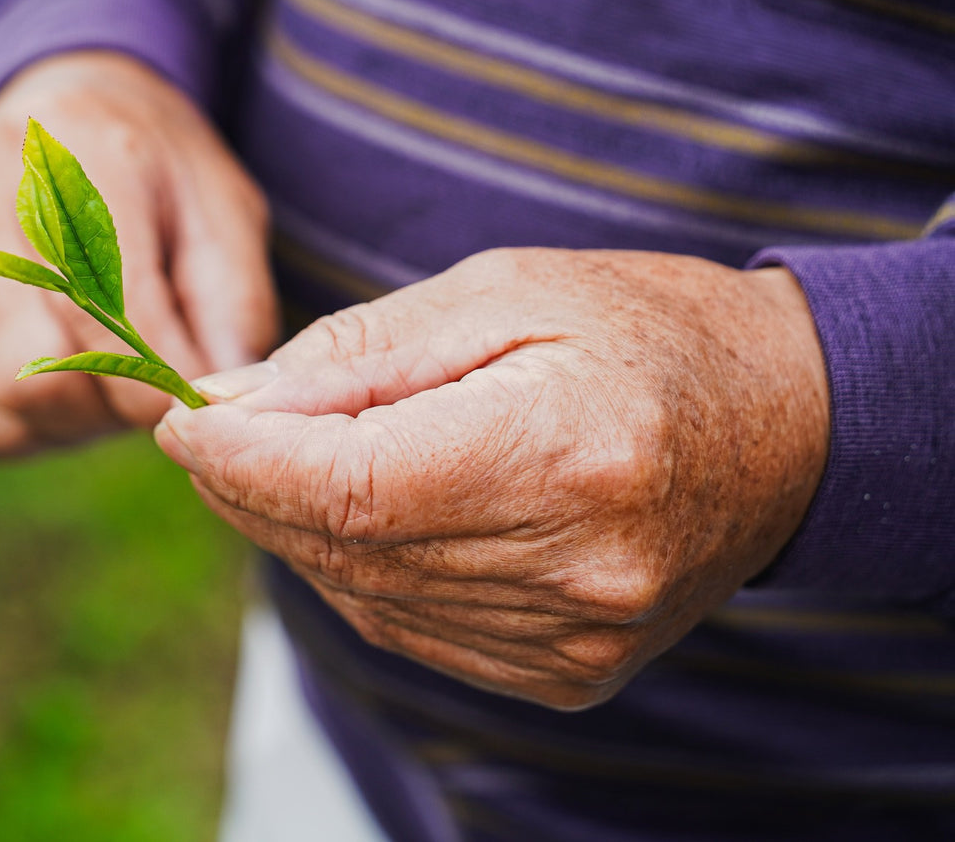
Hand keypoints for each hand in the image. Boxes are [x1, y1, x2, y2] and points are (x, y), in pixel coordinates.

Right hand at [0, 51, 277, 455]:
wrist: (64, 115)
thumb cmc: (156, 178)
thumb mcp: (222, 214)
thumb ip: (231, 307)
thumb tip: (208, 404)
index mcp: (73, 155)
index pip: (111, 311)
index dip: (159, 382)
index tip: (188, 400)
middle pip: (36, 374)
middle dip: (109, 407)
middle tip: (140, 387)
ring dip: (66, 423)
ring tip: (97, 375)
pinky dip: (15, 431)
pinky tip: (46, 383)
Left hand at [155, 248, 829, 709]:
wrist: (786, 423)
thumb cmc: (642, 328)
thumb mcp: (501, 293)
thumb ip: (358, 357)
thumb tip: (230, 405)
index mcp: (568, 452)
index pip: (350, 487)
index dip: (242, 460)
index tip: (180, 420)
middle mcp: (576, 568)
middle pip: (346, 549)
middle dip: (250, 489)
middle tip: (208, 432)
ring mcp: (576, 638)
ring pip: (365, 599)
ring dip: (296, 532)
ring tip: (280, 459)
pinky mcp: (570, 672)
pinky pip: (412, 630)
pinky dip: (357, 572)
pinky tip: (356, 515)